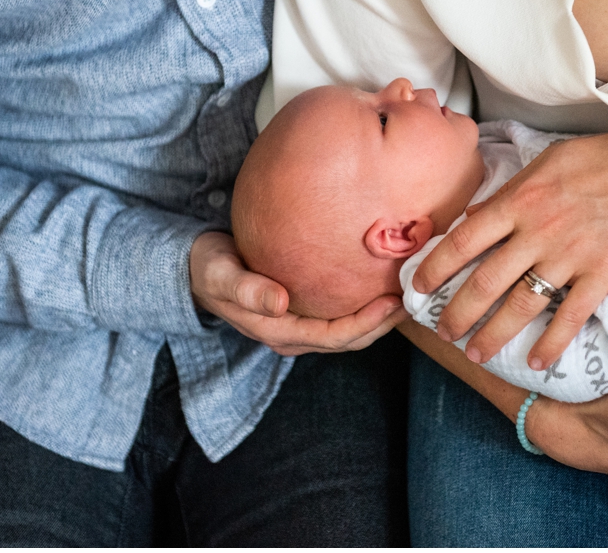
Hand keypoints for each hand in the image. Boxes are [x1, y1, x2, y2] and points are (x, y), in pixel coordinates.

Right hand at [189, 231, 406, 355]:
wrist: (195, 268)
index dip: (365, 324)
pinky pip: (339, 317)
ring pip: (347, 332)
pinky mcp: (300, 313)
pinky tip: (378, 286)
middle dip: (382, 325)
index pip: (332, 336)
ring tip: (404, 296)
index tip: (391, 303)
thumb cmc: (207, 267)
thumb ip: (246, 288)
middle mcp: (291, 335)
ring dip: (377, 320)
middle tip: (411, 300)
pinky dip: (362, 307)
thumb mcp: (219, 273)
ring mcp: (296, 327)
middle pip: (348, 341)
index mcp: (276, 331)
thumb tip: (279, 302)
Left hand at [412, 119, 607, 369]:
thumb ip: (511, 190)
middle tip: (441, 334)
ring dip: (492, 335)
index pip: (464, 240)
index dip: (436, 267)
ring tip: (474, 354)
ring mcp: (571, 255)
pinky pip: (569, 318)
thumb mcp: (551, 161)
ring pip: (520, 306)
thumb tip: (475, 215)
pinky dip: (550, 344)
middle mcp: (538, 230)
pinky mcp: (604, 274)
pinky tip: (536, 362)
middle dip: (457, 313)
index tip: (418, 288)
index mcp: (521, 199)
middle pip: (484, 281)